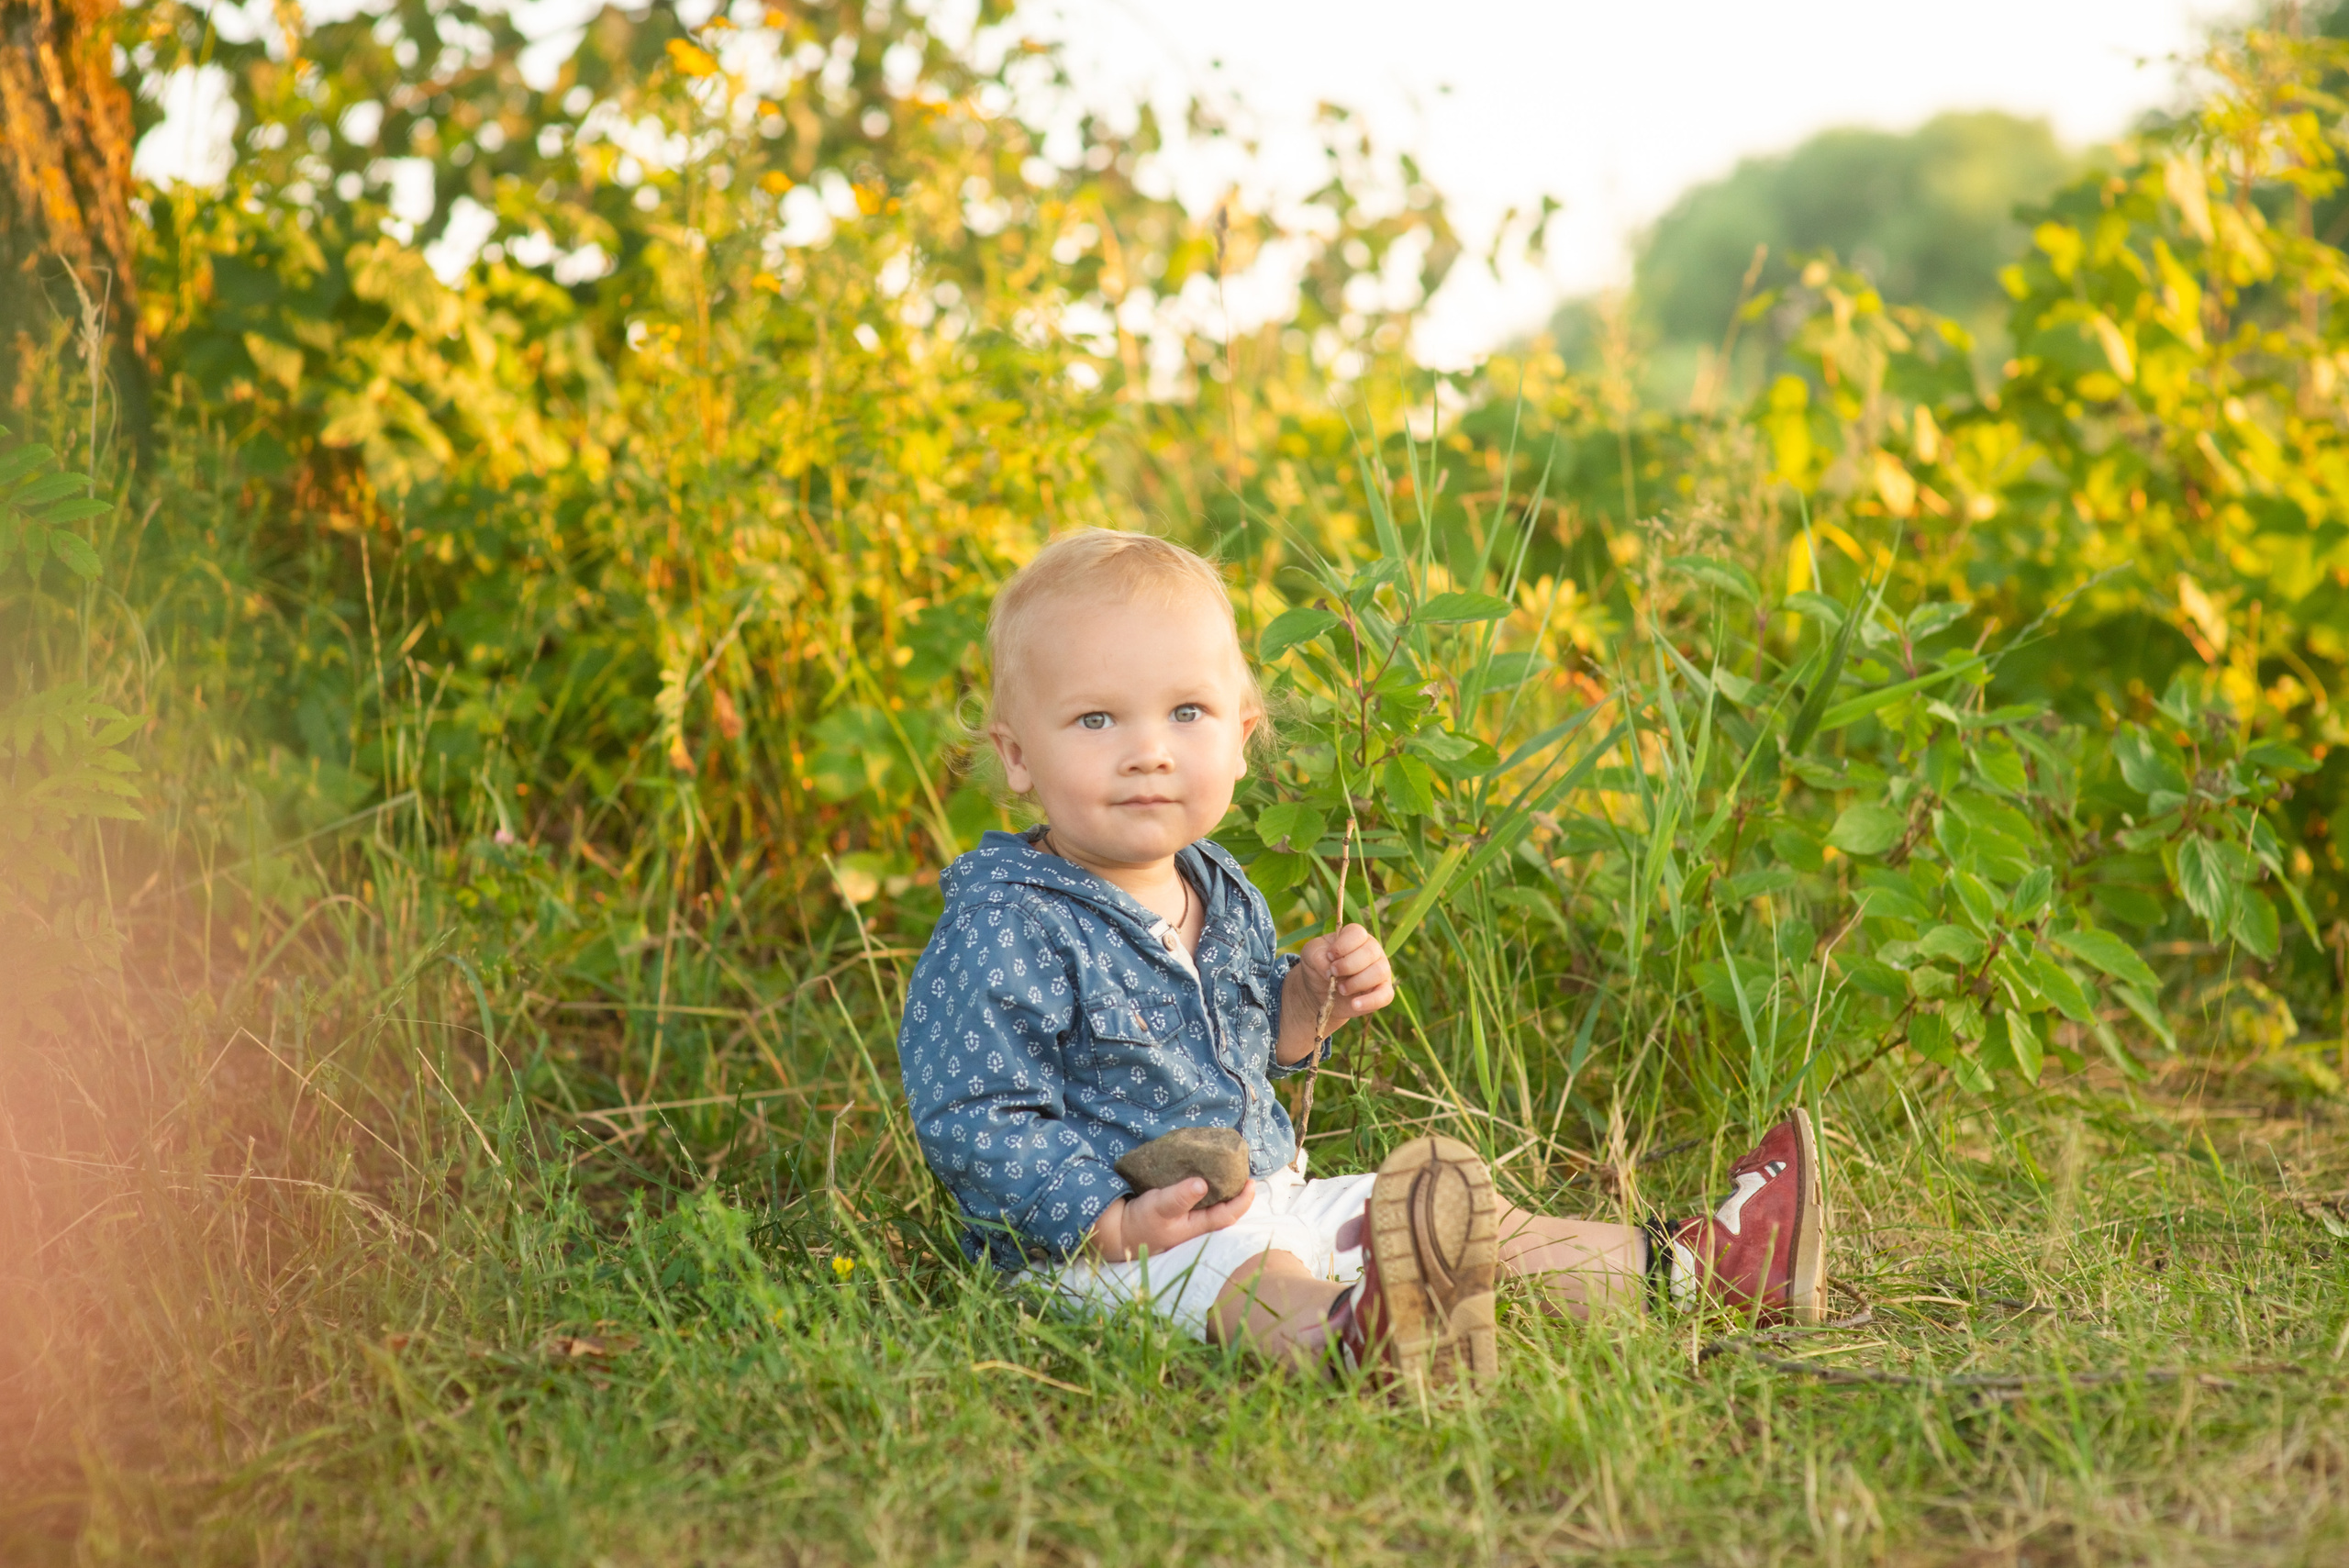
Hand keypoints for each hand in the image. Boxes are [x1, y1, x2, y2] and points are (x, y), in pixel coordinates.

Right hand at [1092, 1178, 1255, 1262]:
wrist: (1119, 1232)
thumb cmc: (1141, 1222)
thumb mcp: (1160, 1206)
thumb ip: (1180, 1196)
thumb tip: (1202, 1183)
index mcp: (1197, 1226)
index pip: (1229, 1214)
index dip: (1244, 1199)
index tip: (1252, 1181)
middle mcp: (1196, 1225)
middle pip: (1225, 1210)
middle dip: (1237, 1193)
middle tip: (1242, 1171)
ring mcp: (1187, 1220)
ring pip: (1213, 1205)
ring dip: (1223, 1190)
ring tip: (1228, 1170)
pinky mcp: (1177, 1213)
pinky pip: (1199, 1200)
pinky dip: (1206, 1188)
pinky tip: (1205, 1174)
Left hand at [1277, 922, 1393, 1061]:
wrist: (1318, 993)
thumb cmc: (1315, 968)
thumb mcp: (1309, 957)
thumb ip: (1317, 955)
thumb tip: (1330, 965)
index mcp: (1355, 937)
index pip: (1358, 933)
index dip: (1344, 946)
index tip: (1329, 958)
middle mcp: (1372, 952)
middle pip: (1372, 952)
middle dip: (1350, 965)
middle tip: (1332, 975)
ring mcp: (1380, 972)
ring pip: (1381, 972)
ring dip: (1358, 982)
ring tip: (1339, 989)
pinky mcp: (1381, 993)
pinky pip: (1386, 996)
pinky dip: (1370, 1000)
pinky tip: (1353, 1004)